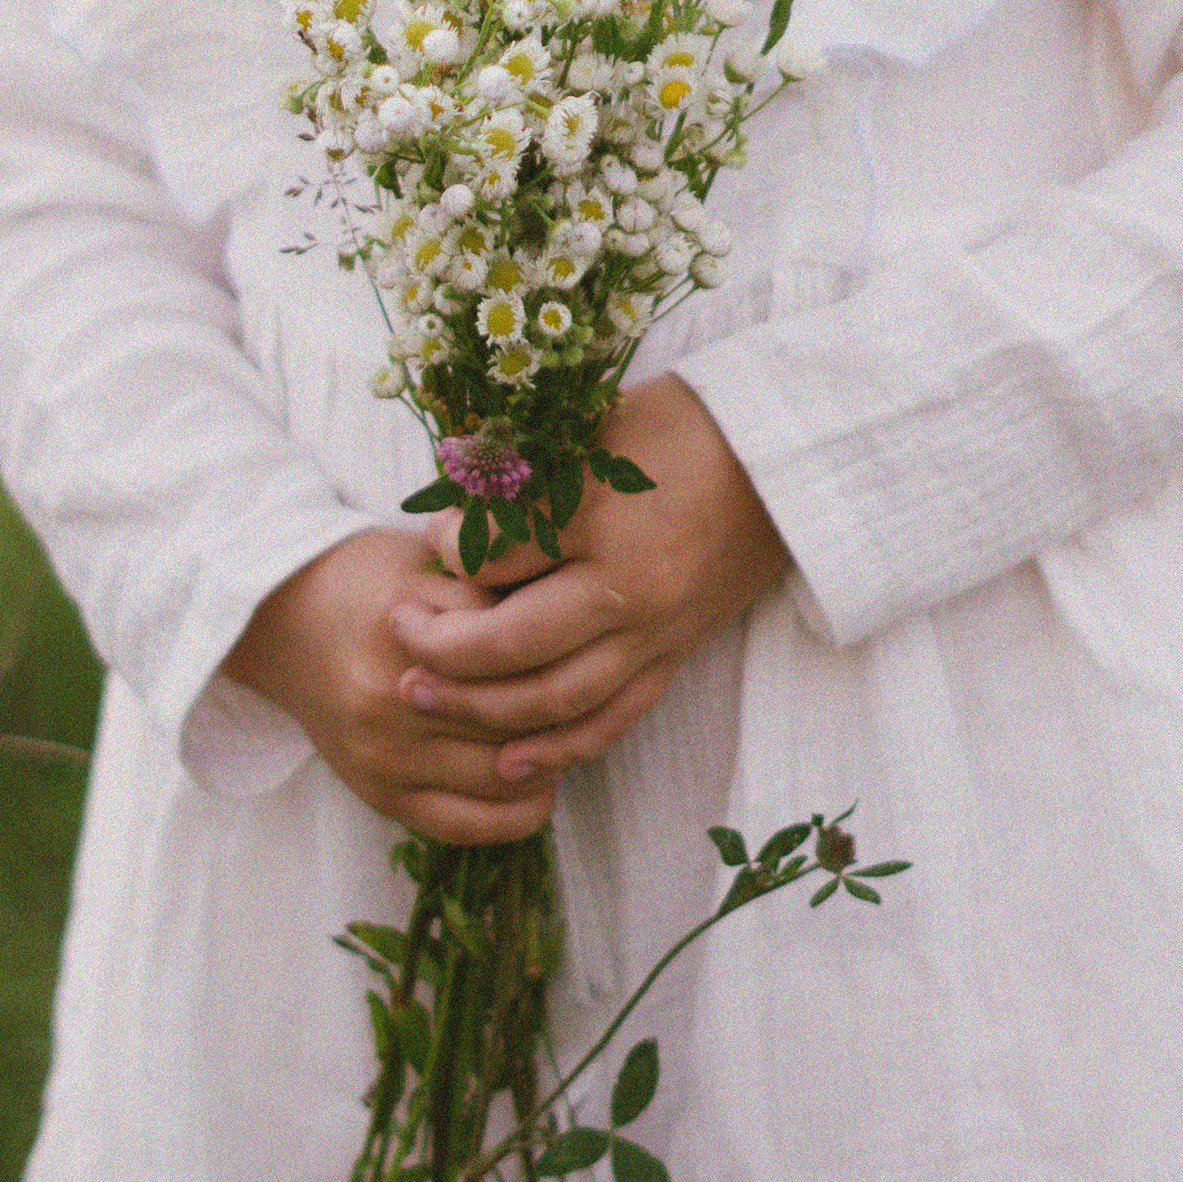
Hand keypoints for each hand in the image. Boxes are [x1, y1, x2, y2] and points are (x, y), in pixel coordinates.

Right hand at [222, 528, 559, 844]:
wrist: (284, 623)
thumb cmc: (369, 582)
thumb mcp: (427, 563)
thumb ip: (488, 592)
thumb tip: (565, 627)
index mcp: (402, 629)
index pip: (512, 654)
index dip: (560, 650)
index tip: (581, 642)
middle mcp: (390, 699)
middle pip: (513, 719)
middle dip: (563, 711)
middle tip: (588, 693)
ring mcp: (382, 756)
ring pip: (499, 778)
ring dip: (547, 763)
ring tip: (564, 736)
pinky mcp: (378, 794)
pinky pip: (464, 825)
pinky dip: (514, 814)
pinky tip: (536, 786)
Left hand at [387, 379, 789, 788]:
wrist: (785, 461)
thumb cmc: (684, 425)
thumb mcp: (595, 424)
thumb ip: (524, 471)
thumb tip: (449, 514)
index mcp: (601, 515)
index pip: (495, 553)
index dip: (446, 550)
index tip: (427, 541)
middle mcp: (626, 586)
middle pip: (512, 643)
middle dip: (442, 647)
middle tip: (397, 635)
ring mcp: (655, 631)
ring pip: (554, 698)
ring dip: (480, 707)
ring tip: (421, 695)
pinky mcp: (676, 656)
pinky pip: (611, 719)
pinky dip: (557, 746)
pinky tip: (508, 757)